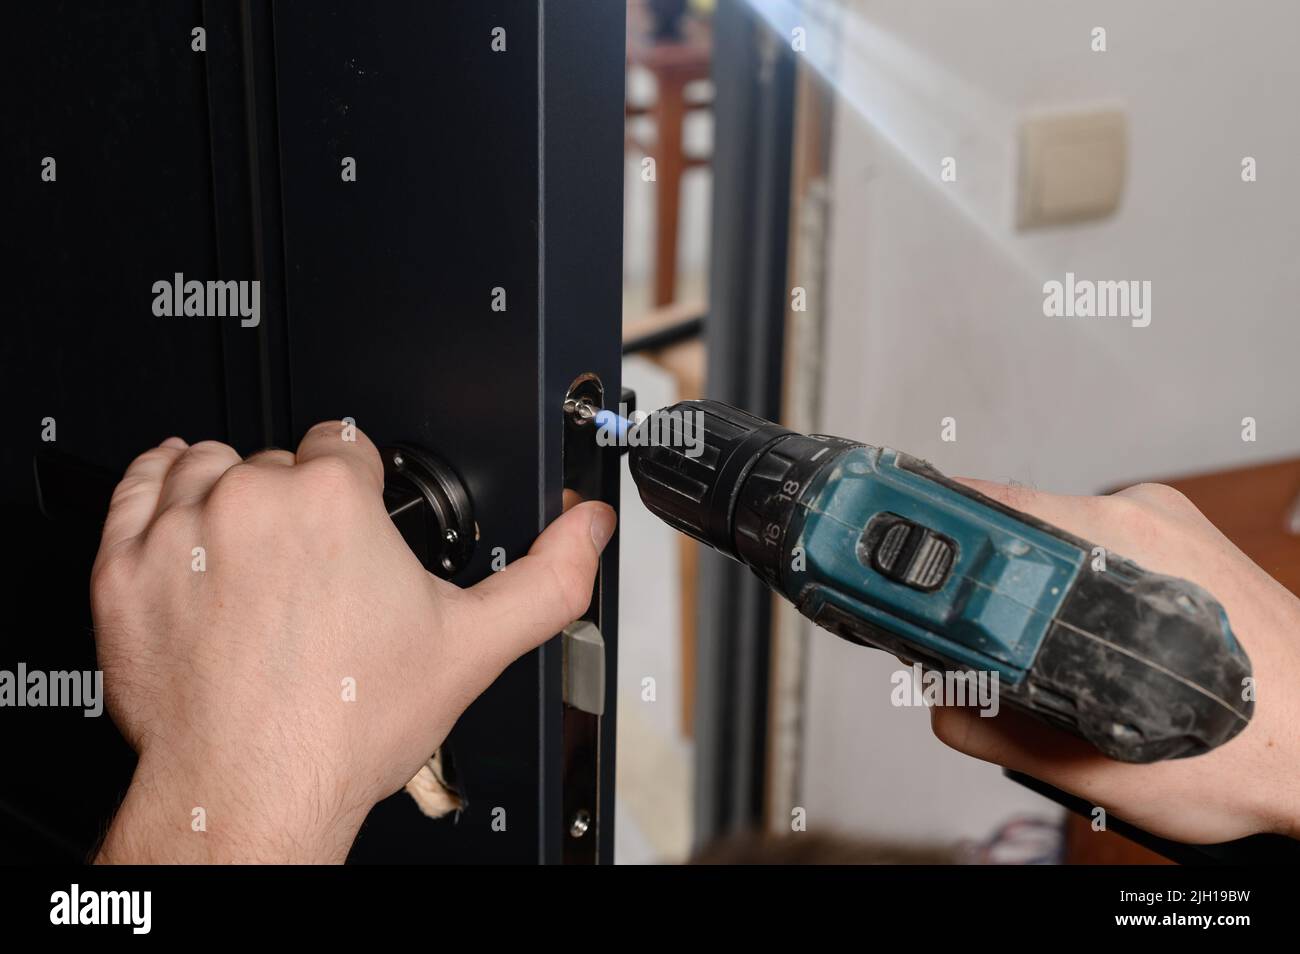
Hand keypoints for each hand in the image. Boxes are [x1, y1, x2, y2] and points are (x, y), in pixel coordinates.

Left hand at [90, 423, 614, 861]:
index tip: (355, 522)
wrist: (253, 791)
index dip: (356, 484)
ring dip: (229, 494)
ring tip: (254, 556)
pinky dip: (157, 492)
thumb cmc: (347, 725)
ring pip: (209, 465)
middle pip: (278, 459)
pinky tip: (185, 515)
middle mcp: (253, 498)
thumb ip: (547, 578)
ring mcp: (181, 530)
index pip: (344, 443)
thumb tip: (589, 529)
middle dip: (298, 501)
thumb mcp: (474, 646)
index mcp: (334, 500)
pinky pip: (135, 490)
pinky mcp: (123, 567)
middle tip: (310, 569)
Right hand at [931, 480, 1299, 843]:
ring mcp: (1170, 523)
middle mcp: (1143, 514)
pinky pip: (1102, 555)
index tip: (900, 556)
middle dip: (990, 586)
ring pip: (1060, 543)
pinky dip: (1088, 597)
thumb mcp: (1088, 762)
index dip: (929, 531)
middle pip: (1017, 525)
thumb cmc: (1251, 755)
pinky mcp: (1188, 540)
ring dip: (1043, 596)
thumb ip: (988, 721)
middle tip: (998, 649)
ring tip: (1079, 662)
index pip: (985, 502)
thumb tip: (935, 684)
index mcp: (1116, 541)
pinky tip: (1115, 652)